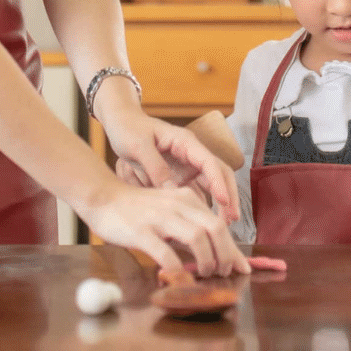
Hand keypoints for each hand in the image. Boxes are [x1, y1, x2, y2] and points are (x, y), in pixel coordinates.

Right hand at [79, 179, 249, 277]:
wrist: (103, 198)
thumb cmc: (137, 209)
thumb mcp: (169, 211)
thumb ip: (189, 226)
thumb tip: (214, 251)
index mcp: (186, 199)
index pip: (219, 224)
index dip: (234, 249)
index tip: (243, 268)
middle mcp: (177, 205)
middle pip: (215, 228)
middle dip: (225, 255)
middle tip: (222, 273)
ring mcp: (159, 218)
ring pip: (197, 238)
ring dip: (206, 261)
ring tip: (204, 274)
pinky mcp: (141, 231)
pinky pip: (166, 252)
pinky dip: (177, 268)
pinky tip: (177, 277)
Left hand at [103, 110, 239, 224]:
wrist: (120, 124)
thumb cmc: (129, 129)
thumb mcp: (139, 146)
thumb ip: (155, 167)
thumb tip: (171, 192)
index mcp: (184, 142)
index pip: (209, 162)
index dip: (219, 183)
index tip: (224, 202)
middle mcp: (191, 153)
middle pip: (218, 173)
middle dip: (228, 195)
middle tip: (231, 219)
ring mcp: (186, 165)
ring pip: (211, 184)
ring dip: (219, 203)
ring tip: (223, 226)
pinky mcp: (179, 176)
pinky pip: (197, 191)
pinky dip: (202, 206)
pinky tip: (202, 223)